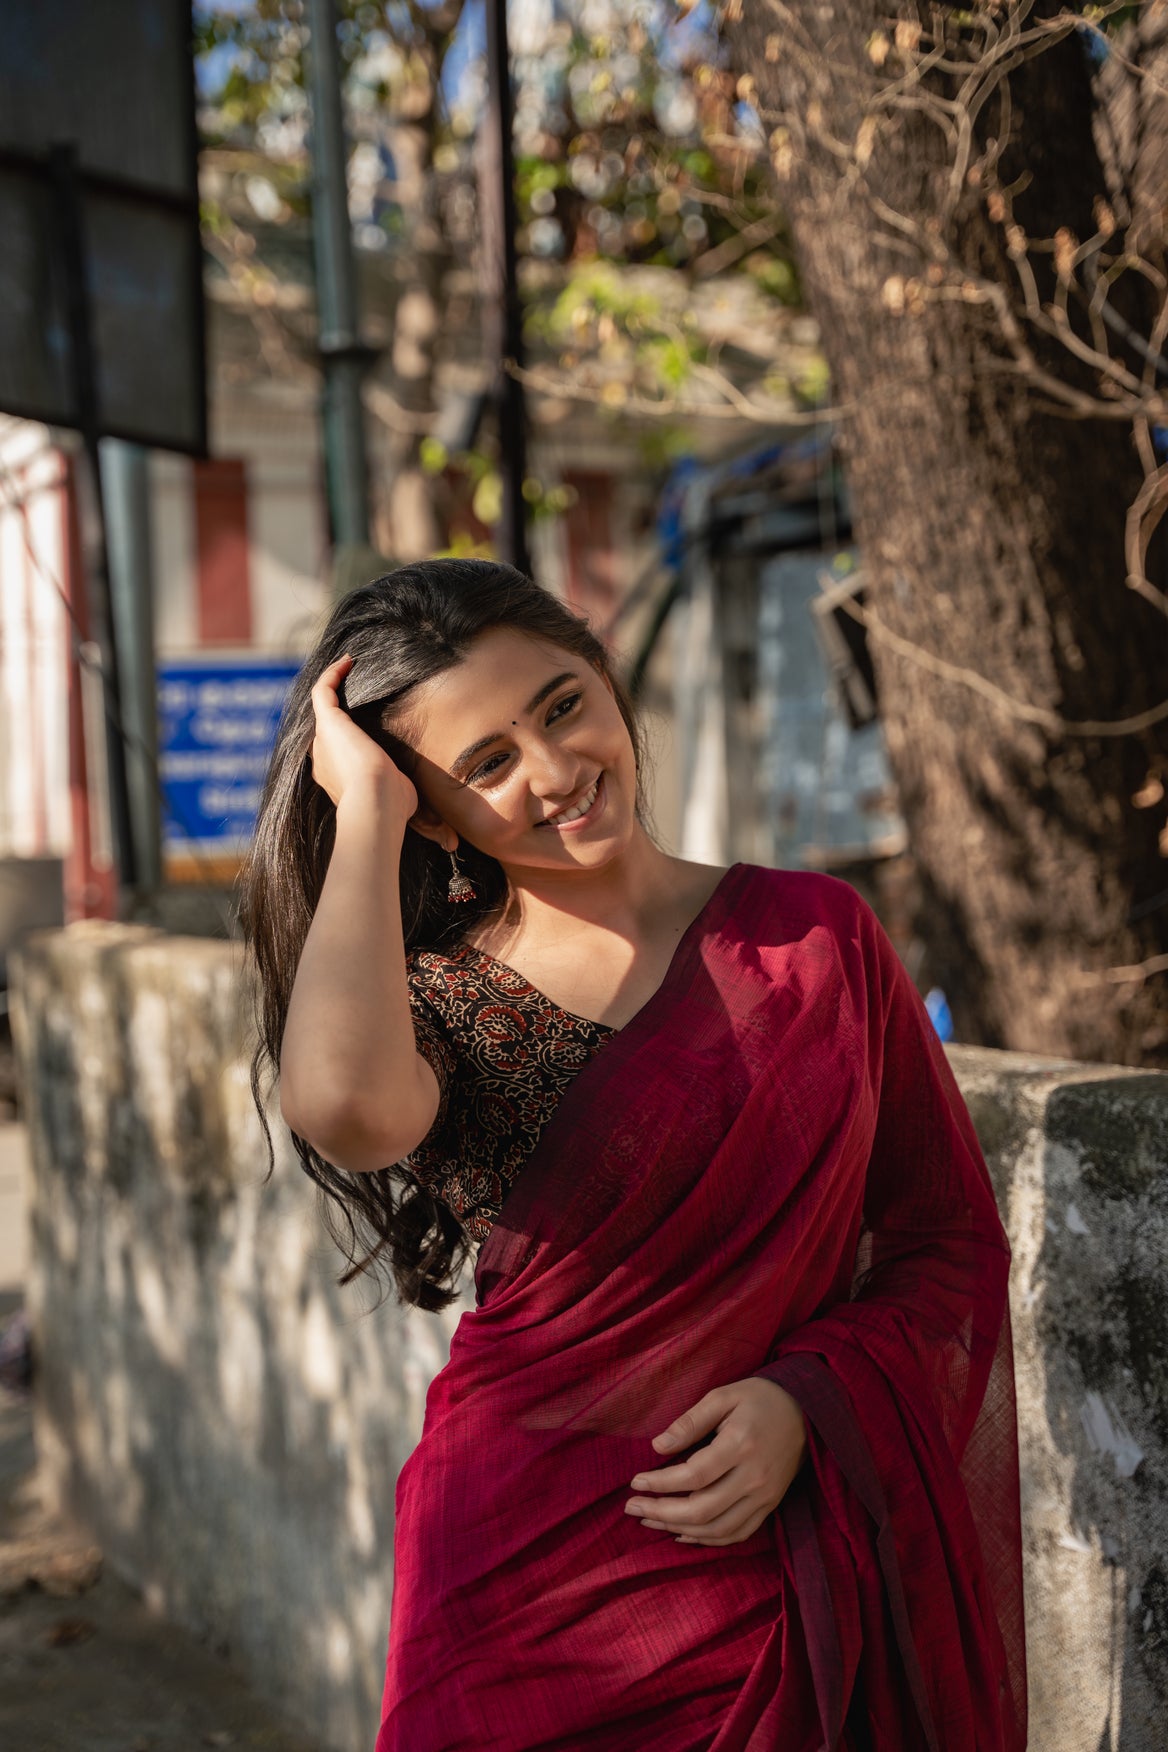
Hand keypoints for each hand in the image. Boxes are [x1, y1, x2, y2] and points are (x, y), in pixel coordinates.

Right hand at [310, 655, 417, 815]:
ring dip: (333, 685)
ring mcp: (322, 740)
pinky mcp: (328, 722)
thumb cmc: (390, 806)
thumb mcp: (397, 797)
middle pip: (326, 730)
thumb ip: (400, 790)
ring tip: (347, 667)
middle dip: (337, 710)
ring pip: (322, 707)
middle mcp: (323, 759)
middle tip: (353, 690)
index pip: (337, 755)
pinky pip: (322, 691)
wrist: (375, 804)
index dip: (346, 739)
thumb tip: (418, 804)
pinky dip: (332, 674)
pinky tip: (347, 661)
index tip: (361, 726)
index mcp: (336, 779)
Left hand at [624, 1378, 806, 1546]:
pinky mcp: (770, 1505)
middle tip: (632, 1507)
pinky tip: (683, 1533)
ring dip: (679, 1530)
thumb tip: (657, 1446)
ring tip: (649, 1521)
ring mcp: (765, 1496)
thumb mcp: (723, 1396)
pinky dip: (708, 1540)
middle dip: (662, 1513)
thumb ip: (690, 1422)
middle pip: (702, 1509)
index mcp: (740, 1445)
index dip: (660, 1483)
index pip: (693, 1475)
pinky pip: (737, 1534)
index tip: (635, 1482)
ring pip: (718, 1528)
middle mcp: (754, 1477)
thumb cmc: (760, 1398)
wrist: (807, 1411)